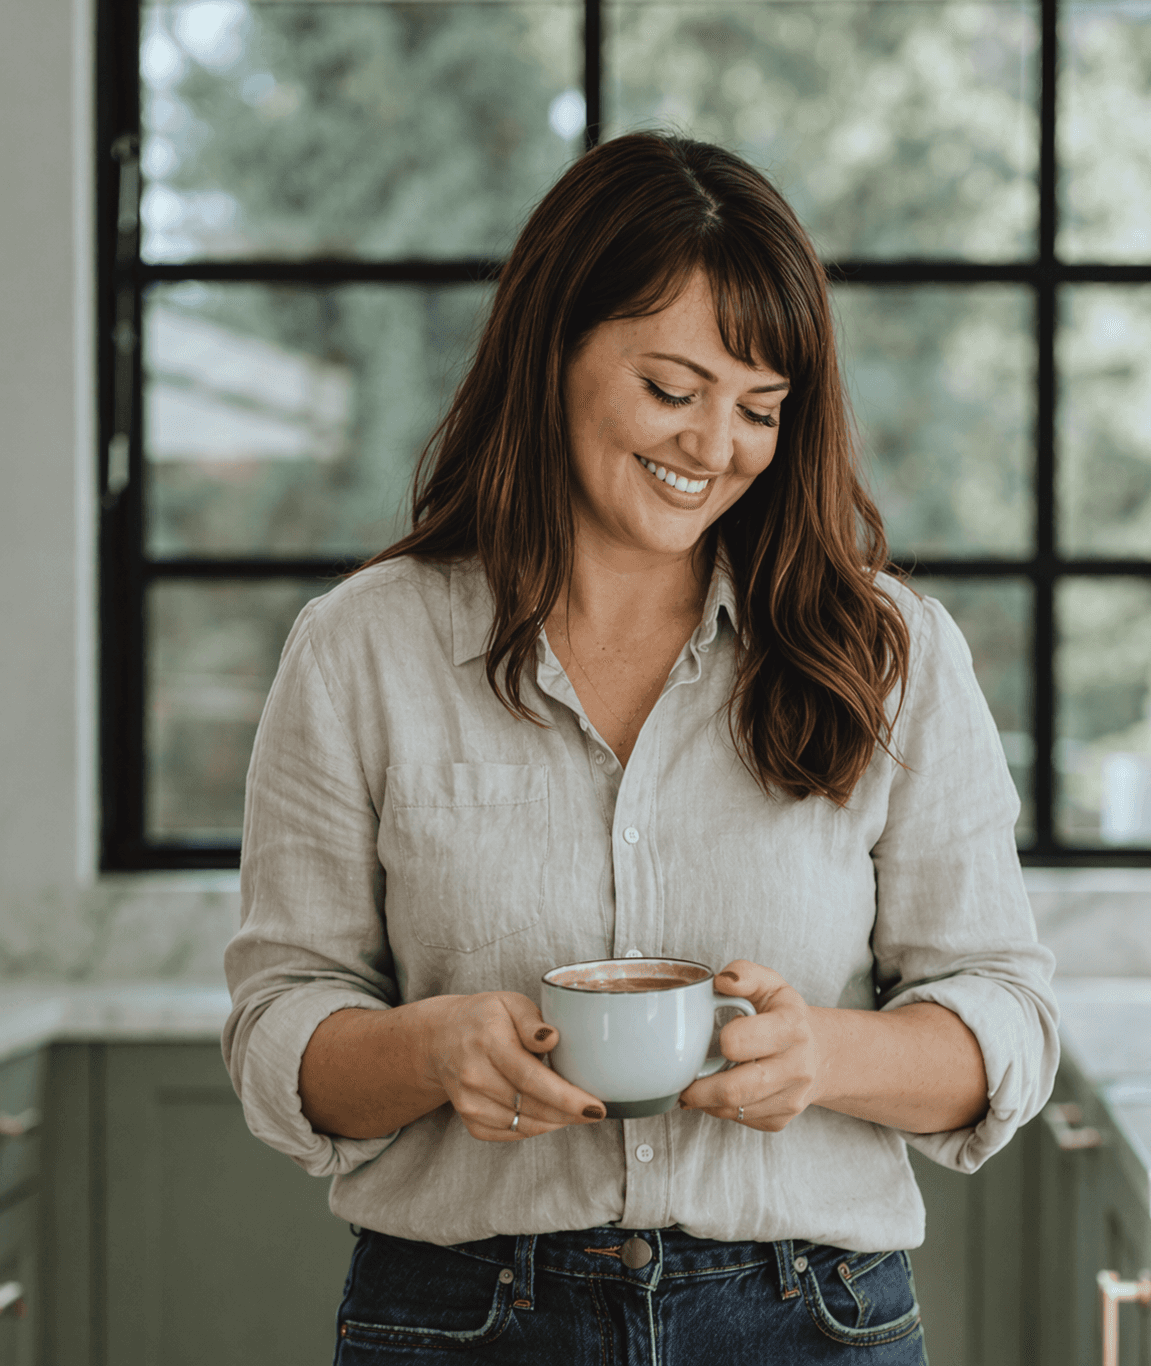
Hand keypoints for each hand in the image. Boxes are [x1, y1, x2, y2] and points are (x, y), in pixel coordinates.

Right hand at [425, 992, 607, 1141]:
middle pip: (531, 1106)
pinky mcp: (469, 1119)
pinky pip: (510, 1133)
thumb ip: (533, 1021)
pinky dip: (534, 1127)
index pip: (531, 1078)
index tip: (596, 1107)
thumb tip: (552, 1038)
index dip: (566, 1097)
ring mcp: (469, 1102)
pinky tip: (547, 1114)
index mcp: (489, 1042)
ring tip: (574, 1110)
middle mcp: (474, 1075)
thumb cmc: (484, 1017)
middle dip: (569, 1113)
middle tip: (596, 1110)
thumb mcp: (511, 1003)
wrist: (440, 1038)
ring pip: (523, 1124)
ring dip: (555, 1122)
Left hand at [678, 961, 821, 1130]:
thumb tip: (721, 982)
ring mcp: (791, 1097)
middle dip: (700, 1088)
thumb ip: (744, 974)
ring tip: (695, 1085)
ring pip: (734, 1109)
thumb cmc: (783, 1014)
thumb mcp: (769, 983)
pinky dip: (721, 1109)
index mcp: (791, 1026)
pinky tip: (719, 1092)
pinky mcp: (782, 1119)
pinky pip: (740, 1119)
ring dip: (706, 1101)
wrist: (817, 1051)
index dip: (722, 1040)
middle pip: (736, 1088)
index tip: (716, 1036)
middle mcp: (797, 1066)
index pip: (740, 1042)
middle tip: (683, 1079)